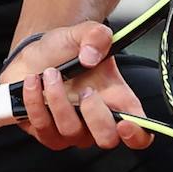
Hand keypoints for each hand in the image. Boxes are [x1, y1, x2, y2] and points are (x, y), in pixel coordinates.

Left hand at [0, 21, 152, 151]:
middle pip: (107, 139)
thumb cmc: (66, 50)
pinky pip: (42, 127)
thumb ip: (96, 35)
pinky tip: (32, 82)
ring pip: (70, 132)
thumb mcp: (84, 32)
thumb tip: (91, 56)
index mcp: (117, 101)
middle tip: (85, 90)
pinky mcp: (46, 132)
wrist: (36, 54)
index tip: (125, 123)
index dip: (137, 135)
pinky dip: (35, 102)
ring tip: (50, 73)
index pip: (139, 133)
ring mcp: (71, 131)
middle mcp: (96, 122)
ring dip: (58, 100)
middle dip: (95, 114)